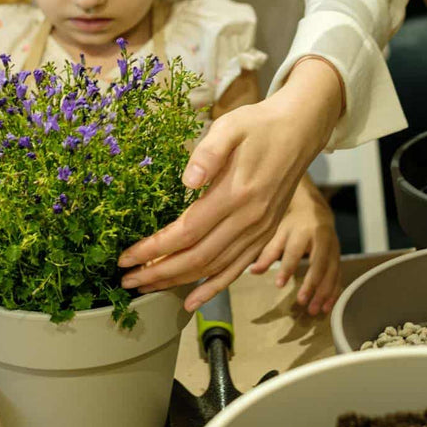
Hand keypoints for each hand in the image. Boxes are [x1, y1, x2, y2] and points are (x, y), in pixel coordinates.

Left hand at [117, 58, 341, 313]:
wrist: (299, 131)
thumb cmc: (258, 125)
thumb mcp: (230, 126)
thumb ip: (208, 151)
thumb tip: (187, 180)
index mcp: (235, 194)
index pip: (186, 232)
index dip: (154, 249)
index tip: (126, 258)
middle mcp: (249, 220)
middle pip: (197, 258)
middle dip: (158, 273)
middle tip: (127, 281)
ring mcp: (259, 231)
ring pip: (214, 268)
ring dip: (178, 282)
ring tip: (147, 287)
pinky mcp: (265, 235)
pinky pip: (237, 269)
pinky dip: (214, 288)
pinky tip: (193, 301)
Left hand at [249, 175, 340, 315]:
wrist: (315, 210)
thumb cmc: (292, 224)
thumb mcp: (278, 233)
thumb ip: (268, 253)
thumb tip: (253, 271)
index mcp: (303, 230)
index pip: (294, 251)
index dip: (287, 268)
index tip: (279, 284)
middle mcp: (322, 239)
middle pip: (318, 263)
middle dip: (311, 284)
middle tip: (301, 302)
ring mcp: (334, 248)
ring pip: (331, 272)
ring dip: (324, 293)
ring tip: (314, 311)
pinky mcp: (339, 257)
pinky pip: (338, 276)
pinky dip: (334, 293)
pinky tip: (327, 307)